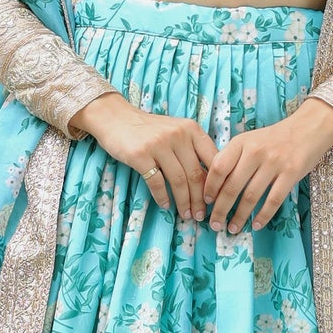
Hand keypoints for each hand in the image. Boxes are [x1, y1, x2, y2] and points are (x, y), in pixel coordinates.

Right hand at [72, 91, 218, 219]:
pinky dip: (162, 197)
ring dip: (184, 202)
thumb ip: (192, 150)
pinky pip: (156, 182)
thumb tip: (210, 182)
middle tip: (201, 215)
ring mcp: (159, 144)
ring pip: (178, 181)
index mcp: (191, 129)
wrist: (116, 118)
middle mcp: (178, 135)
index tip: (216, 200)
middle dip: (200, 199)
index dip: (216, 184)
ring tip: (186, 215)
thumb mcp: (176, 131)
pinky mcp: (140, 155)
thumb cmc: (150, 129)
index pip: (212, 160)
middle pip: (195, 174)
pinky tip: (165, 205)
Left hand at [204, 97, 332, 233]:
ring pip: (251, 196)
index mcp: (240, 142)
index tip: (206, 202)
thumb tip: (213, 186)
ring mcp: (274, 163)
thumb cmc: (274, 138)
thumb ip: (233, 158)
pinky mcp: (291, 173)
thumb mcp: (249, 140)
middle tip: (214, 224)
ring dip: (239, 216)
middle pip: (232, 186)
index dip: (210, 188)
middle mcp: (255, 152)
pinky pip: (273, 200)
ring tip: (233, 229)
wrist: (308, 128)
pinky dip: (263, 215)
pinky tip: (256, 225)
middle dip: (221, 210)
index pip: (218, 168)